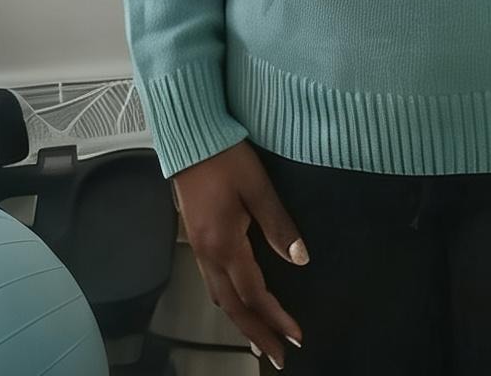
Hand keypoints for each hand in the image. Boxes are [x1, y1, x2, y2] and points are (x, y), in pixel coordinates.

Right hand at [171, 139, 305, 366]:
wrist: (190, 136)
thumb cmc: (225, 156)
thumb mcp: (258, 187)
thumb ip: (279, 225)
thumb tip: (300, 259)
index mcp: (224, 244)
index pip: (254, 294)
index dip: (276, 318)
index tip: (295, 337)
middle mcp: (208, 253)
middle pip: (233, 306)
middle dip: (256, 333)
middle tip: (277, 356)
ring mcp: (198, 246)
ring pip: (219, 297)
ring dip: (240, 320)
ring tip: (258, 339)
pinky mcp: (196, 237)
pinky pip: (211, 281)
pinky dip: (227, 300)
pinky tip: (236, 302)